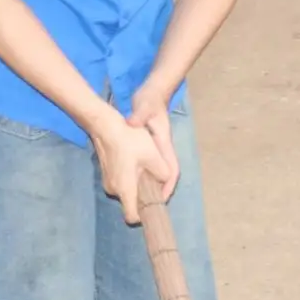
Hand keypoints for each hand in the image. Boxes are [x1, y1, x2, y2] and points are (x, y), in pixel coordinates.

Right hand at [91, 114, 174, 224]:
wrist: (105, 126)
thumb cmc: (129, 140)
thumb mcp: (153, 155)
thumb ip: (162, 173)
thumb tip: (165, 181)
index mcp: (125, 188)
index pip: (132, 217)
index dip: (143, 216)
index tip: (155, 205)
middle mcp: (114, 189)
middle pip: (132, 202)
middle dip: (145, 195)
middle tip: (156, 180)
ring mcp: (108, 182)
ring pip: (128, 191)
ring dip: (138, 184)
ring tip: (147, 168)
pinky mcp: (106, 174)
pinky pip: (122, 182)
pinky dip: (131, 178)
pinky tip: (137, 163)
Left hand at [129, 84, 180, 201]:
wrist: (152, 92)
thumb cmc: (150, 100)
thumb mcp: (144, 106)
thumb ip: (140, 115)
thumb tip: (133, 122)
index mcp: (163, 144)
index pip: (171, 170)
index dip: (169, 186)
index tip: (162, 200)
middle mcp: (161, 149)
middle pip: (164, 176)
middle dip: (158, 192)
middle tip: (146, 207)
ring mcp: (155, 149)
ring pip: (155, 172)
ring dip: (149, 186)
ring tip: (137, 200)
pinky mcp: (147, 147)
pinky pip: (146, 167)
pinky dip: (140, 177)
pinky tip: (128, 182)